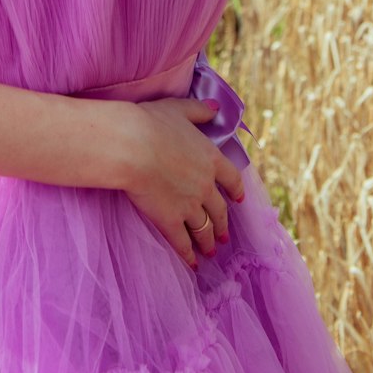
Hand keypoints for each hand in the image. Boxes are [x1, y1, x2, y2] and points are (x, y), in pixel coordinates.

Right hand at [115, 96, 244, 269]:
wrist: (133, 147)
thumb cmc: (152, 123)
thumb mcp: (178, 109)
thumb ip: (199, 110)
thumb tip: (216, 108)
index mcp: (210, 158)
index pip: (231, 178)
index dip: (235, 190)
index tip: (238, 200)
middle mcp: (205, 185)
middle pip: (219, 209)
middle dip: (222, 223)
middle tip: (224, 235)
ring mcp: (189, 206)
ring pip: (204, 229)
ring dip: (209, 241)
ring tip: (211, 251)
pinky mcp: (170, 221)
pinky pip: (183, 243)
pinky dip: (189, 255)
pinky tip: (192, 264)